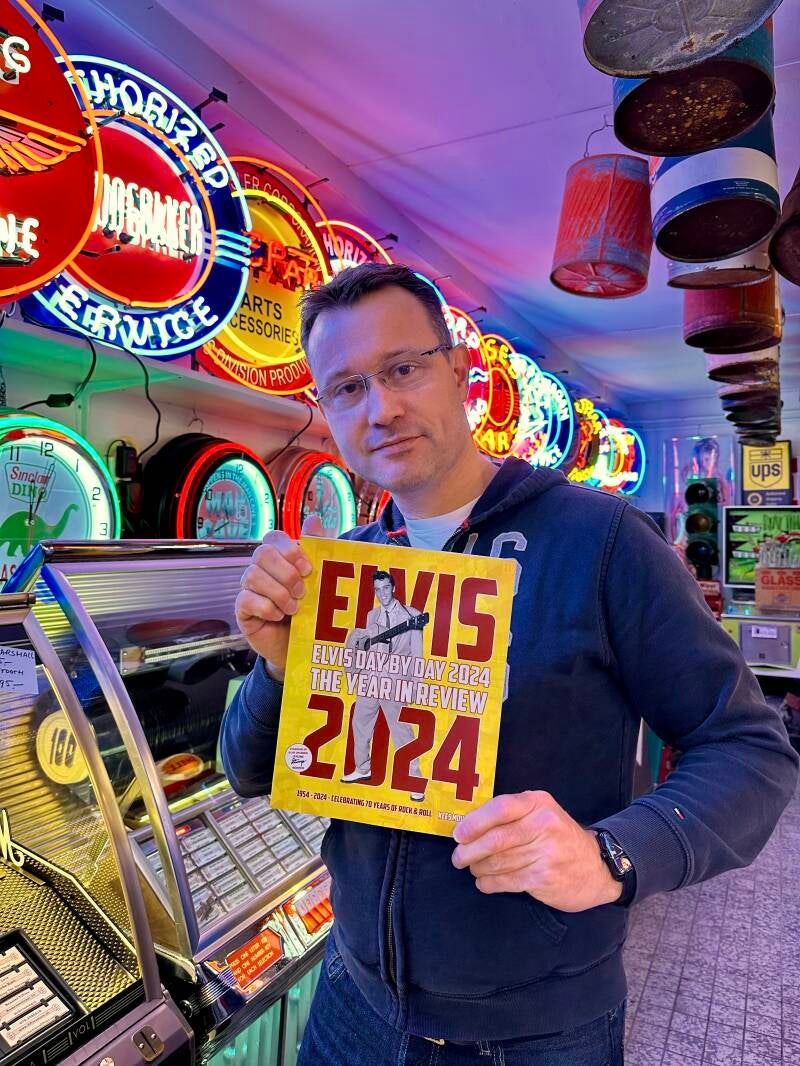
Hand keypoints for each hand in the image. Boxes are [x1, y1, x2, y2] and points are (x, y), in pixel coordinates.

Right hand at [235, 515, 322, 677]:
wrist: (300, 646)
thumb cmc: (309, 611)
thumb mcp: (318, 581)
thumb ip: (316, 550)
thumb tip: (314, 519)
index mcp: (278, 558)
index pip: (273, 538)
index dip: (289, 549)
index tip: (308, 568)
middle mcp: (260, 569)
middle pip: (262, 553)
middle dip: (286, 572)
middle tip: (303, 591)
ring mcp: (249, 589)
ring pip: (253, 575)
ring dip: (279, 592)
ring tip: (295, 608)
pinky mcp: (242, 610)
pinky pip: (246, 600)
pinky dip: (267, 608)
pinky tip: (279, 616)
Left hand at [451, 791, 622, 912]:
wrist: (597, 867)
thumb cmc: (559, 837)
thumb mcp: (541, 814)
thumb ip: (511, 815)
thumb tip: (468, 827)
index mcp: (539, 803)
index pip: (501, 808)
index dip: (475, 822)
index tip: (458, 835)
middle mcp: (544, 825)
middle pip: (496, 839)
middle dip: (469, 851)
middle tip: (458, 858)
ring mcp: (546, 854)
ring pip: (498, 862)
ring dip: (478, 868)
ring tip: (473, 868)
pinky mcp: (544, 879)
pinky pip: (506, 881)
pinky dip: (489, 883)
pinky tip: (485, 882)